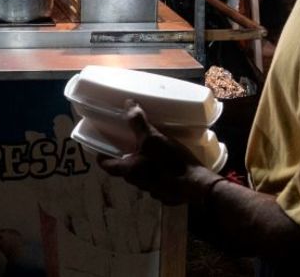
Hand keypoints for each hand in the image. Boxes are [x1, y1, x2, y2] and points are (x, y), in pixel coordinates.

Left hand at [95, 104, 218, 205]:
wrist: (198, 186)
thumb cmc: (171, 163)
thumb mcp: (153, 138)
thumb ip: (138, 122)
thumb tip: (128, 104)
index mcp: (129, 171)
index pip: (106, 165)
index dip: (101, 156)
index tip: (101, 148)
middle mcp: (139, 184)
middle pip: (125, 170)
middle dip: (126, 158)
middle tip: (128, 144)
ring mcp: (155, 192)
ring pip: (143, 177)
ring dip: (144, 166)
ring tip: (150, 152)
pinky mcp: (169, 195)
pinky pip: (159, 183)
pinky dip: (160, 174)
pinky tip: (168, 165)